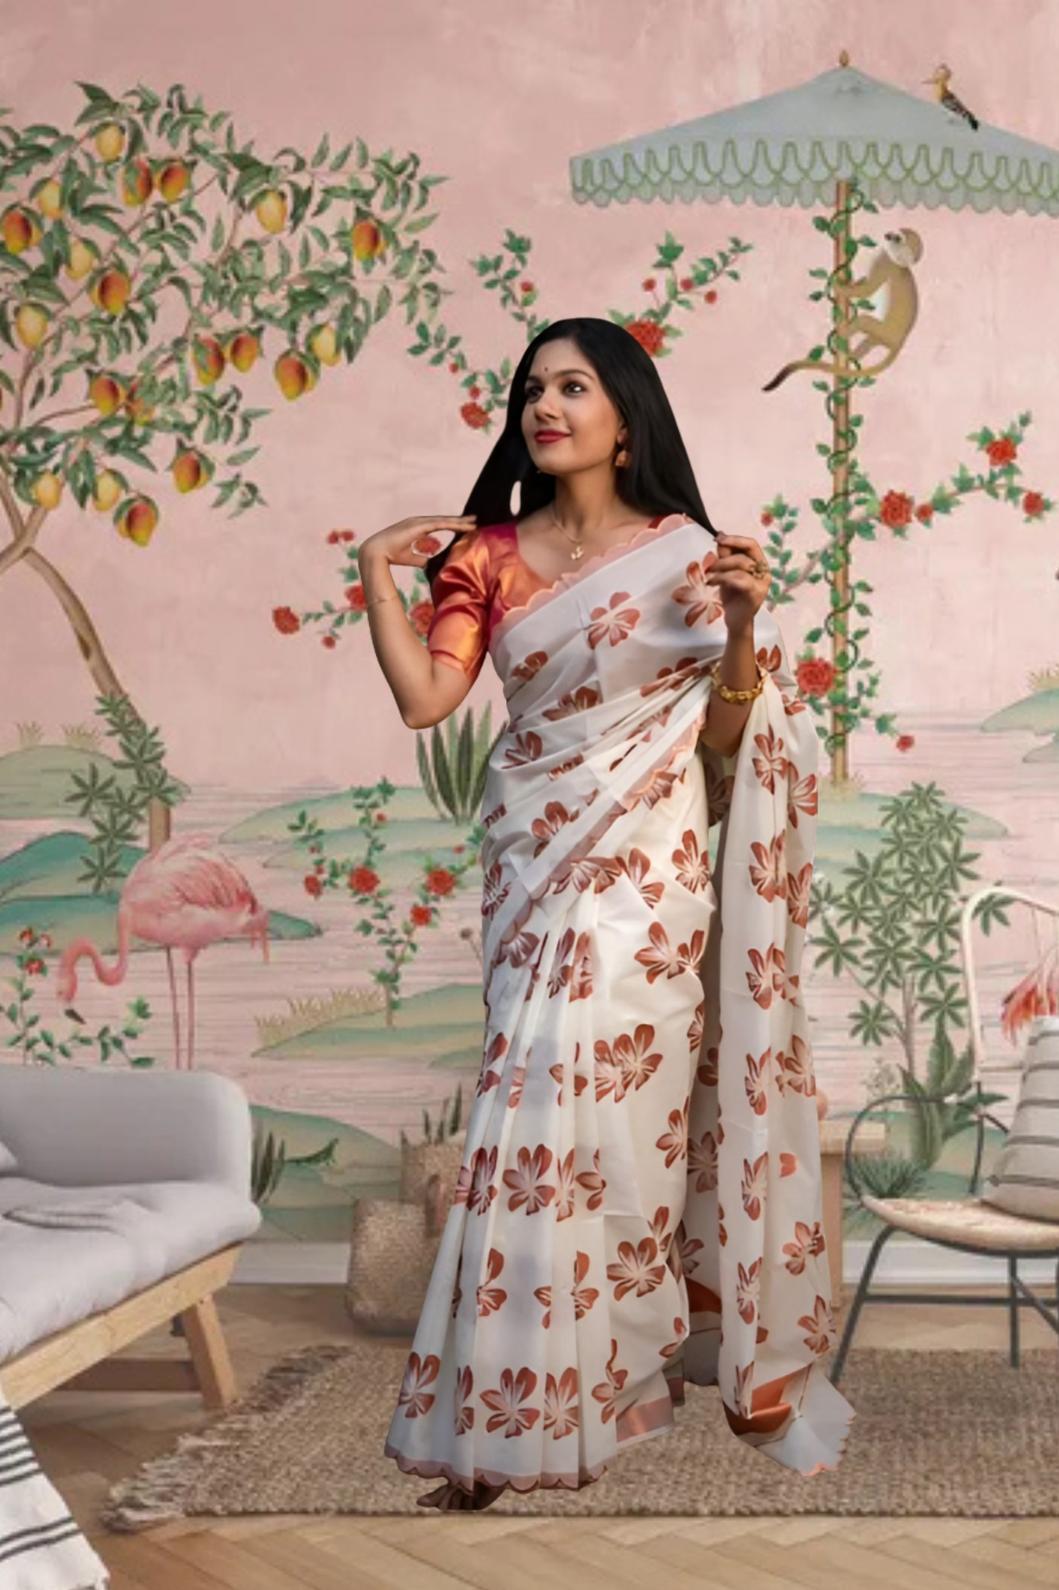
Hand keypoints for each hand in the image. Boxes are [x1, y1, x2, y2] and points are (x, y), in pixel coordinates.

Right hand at [360, 514, 477, 570]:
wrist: (376, 553)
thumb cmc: (390, 556)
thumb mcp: (411, 558)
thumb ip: (421, 559)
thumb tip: (431, 565)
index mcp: (417, 528)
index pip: (439, 525)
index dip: (452, 525)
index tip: (465, 527)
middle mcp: (418, 522)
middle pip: (444, 520)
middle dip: (459, 520)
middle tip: (474, 520)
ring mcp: (418, 522)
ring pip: (444, 520)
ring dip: (459, 521)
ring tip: (474, 522)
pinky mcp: (418, 525)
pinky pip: (439, 524)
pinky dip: (452, 524)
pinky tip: (463, 526)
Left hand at [706, 533, 769, 633]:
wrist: (736, 621)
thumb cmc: (732, 596)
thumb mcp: (726, 572)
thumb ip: (726, 556)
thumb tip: (720, 537)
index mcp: (759, 563)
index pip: (751, 544)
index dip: (735, 539)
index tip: (718, 538)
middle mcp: (764, 572)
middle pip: (746, 553)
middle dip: (724, 557)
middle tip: (709, 565)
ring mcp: (762, 583)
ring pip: (742, 566)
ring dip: (721, 568)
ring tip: (708, 576)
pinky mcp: (755, 594)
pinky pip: (739, 579)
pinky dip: (722, 578)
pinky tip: (712, 582)